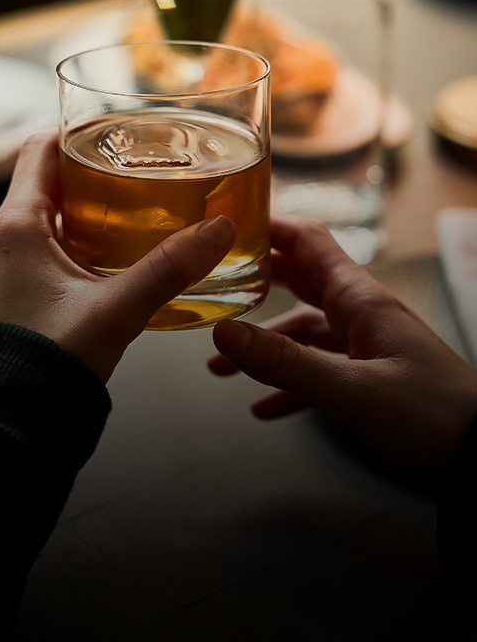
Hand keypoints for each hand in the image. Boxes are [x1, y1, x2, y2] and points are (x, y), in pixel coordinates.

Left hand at [0, 131, 235, 382]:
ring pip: (45, 217)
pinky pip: (43, 249)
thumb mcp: (117, 310)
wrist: (13, 424)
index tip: (114, 130)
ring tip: (133, 209)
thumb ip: (170, 268)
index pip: (38, 149)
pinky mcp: (12, 294)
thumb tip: (218, 230)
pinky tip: (114, 257)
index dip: (76, 133)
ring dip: (84, 207)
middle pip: (45, 180)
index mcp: (17, 227)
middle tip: (136, 168)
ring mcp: (4, 268)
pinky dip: (75, 240)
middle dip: (90, 170)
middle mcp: (2, 240)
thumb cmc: (48, 365)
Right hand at [209, 217, 476, 469]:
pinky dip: (289, 383)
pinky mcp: (371, 376)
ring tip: (221, 366)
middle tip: (211, 284)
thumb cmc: (430, 415)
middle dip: (255, 282)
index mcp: (359, 299)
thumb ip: (286, 363)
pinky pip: (320, 369)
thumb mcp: (352, 391)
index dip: (268, 227)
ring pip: (304, 329)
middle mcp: (361, 313)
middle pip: (299, 280)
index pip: (307, 242)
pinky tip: (265, 407)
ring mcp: (367, 344)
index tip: (225, 227)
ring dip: (264, 344)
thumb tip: (224, 333)